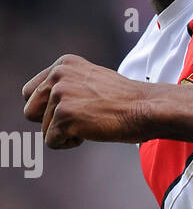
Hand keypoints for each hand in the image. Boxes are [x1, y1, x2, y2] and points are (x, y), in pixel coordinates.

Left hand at [22, 54, 146, 148]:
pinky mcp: (64, 116)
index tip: (70, 112)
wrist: (146, 108)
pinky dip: (70, 143)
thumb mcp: (92, 80)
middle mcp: (58, 76)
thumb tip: (44, 105)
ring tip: (91, 123)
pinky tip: (90, 132)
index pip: (31, 92)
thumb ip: (68, 86)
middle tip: (79, 119)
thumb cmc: (126, 101)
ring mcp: (60, 95)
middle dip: (51, 122)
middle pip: (31, 111)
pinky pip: (52, 142)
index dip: (47, 109)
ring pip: (44, 129)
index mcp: (63, 64)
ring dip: (66, 133)